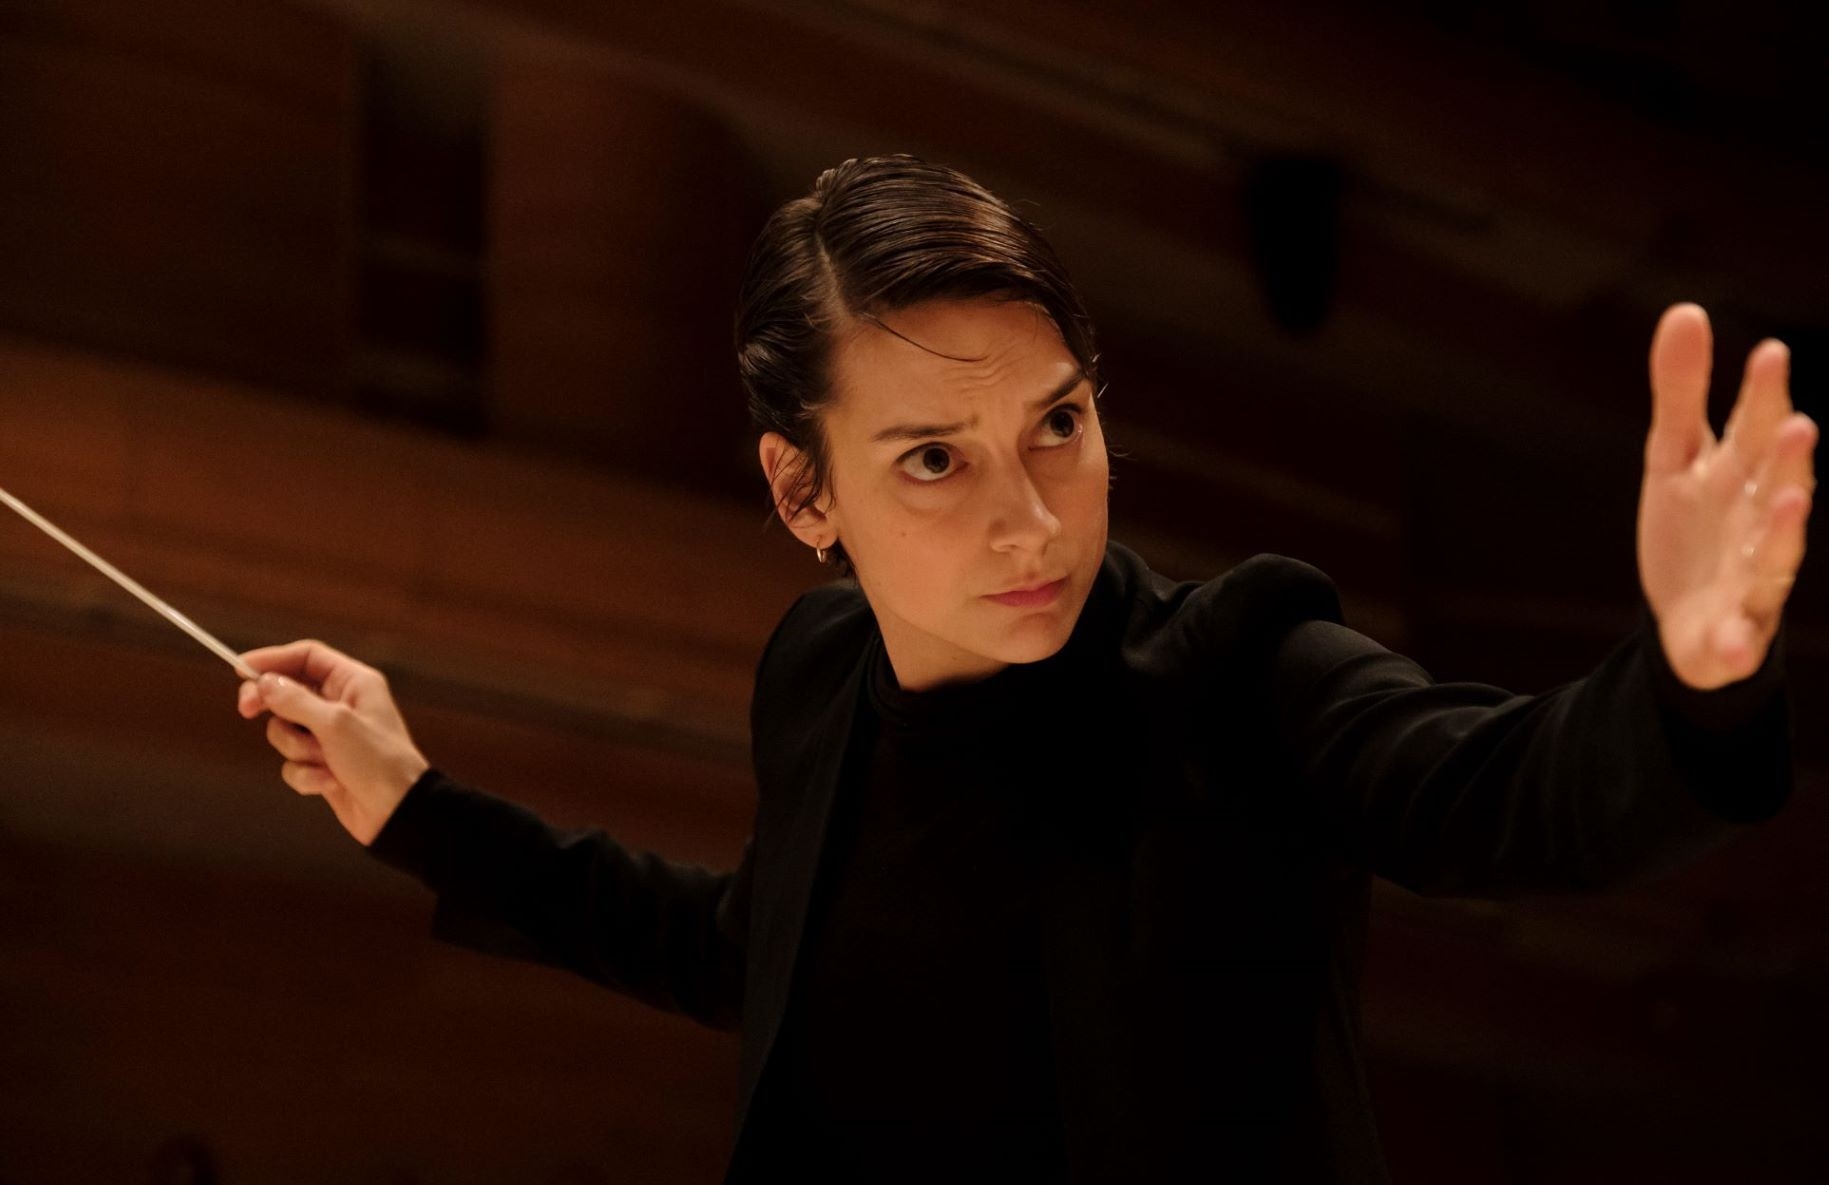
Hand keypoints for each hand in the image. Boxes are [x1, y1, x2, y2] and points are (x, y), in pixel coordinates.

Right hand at [235, 639, 430, 845]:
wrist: (398, 813)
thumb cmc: (378, 761)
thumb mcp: (336, 724)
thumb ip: (296, 701)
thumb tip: (264, 682)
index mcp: (354, 683)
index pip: (307, 657)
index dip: (273, 659)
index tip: (241, 668)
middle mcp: (341, 705)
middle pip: (288, 691)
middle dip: (270, 704)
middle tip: (247, 710)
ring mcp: (330, 736)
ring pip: (285, 731)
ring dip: (297, 748)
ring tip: (324, 760)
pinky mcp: (323, 765)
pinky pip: (293, 763)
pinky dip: (305, 774)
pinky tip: (329, 783)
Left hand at [1638, 302, 1816, 689]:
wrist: (1686, 618)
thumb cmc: (1694, 527)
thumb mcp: (1673, 458)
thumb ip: (1681, 393)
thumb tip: (1687, 309)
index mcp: (1742, 475)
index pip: (1755, 429)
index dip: (1762, 394)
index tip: (1768, 353)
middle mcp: (1758, 521)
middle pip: (1775, 485)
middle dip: (1787, 458)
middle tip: (1795, 424)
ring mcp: (1752, 577)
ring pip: (1775, 556)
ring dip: (1784, 531)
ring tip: (1788, 502)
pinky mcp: (1733, 632)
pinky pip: (1740, 638)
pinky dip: (1740, 639)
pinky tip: (1738, 639)